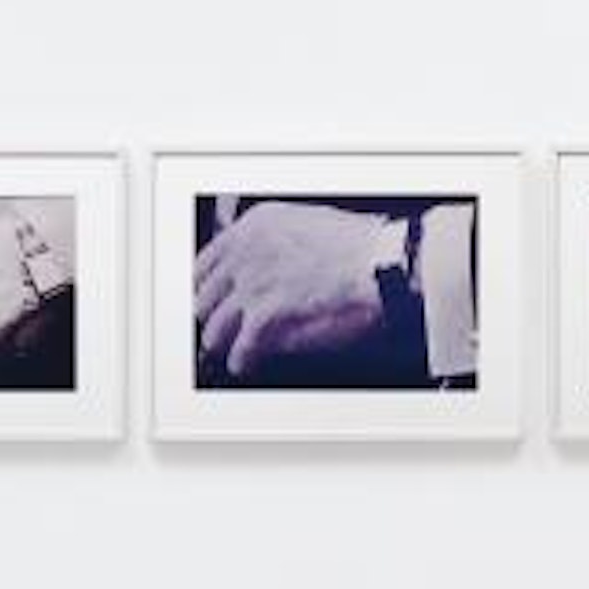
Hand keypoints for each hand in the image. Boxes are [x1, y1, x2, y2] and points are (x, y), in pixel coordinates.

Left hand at [194, 202, 386, 377]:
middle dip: (211, 314)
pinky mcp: (267, 312)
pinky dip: (242, 358)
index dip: (205, 285)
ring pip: (216, 323)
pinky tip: (245, 363)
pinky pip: (241, 345)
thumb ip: (274, 241)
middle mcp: (247, 250)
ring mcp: (254, 281)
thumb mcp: (306, 225)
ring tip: (227, 350)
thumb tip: (257, 267)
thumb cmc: (359, 246)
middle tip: (218, 327)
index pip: (207, 259)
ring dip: (221, 340)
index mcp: (255, 225)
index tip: (207, 297)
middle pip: (205, 294)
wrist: (383, 261)